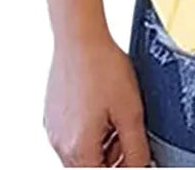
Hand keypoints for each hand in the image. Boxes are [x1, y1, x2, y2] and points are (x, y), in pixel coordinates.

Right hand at [44, 31, 150, 166]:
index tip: (134, 156)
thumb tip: (142, 166)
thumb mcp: (130, 111)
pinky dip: (89, 130)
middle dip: (113, 158)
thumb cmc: (102, 67)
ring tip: (117, 116)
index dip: (124, 167)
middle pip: (90, 167)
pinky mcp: (52, 115)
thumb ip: (136, 148)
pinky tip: (102, 106)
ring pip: (81, 152)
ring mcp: (54, 130)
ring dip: (102, 145)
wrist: (80, 37)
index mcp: (79, 149)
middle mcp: (60, 144)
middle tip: (128, 134)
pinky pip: (72, 135)